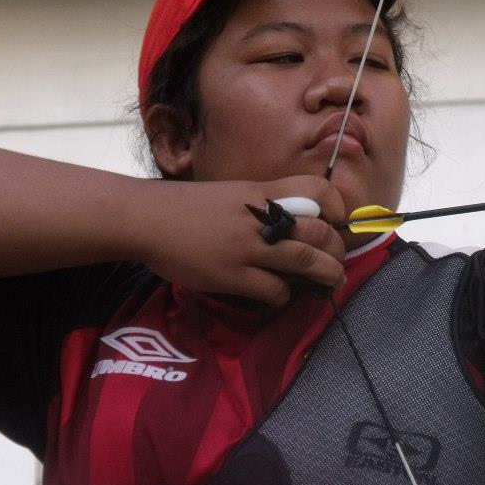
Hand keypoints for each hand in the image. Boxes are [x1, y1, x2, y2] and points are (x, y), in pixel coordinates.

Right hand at [134, 175, 345, 304]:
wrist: (147, 219)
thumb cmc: (188, 206)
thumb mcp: (233, 193)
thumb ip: (263, 204)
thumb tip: (293, 222)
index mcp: (262, 192)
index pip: (316, 189)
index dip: (336, 205)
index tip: (337, 220)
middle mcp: (261, 218)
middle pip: (319, 232)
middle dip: (337, 250)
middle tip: (337, 261)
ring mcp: (248, 247)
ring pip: (305, 261)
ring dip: (326, 274)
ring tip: (333, 282)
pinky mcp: (233, 275)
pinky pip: (274, 290)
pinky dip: (284, 295)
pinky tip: (279, 295)